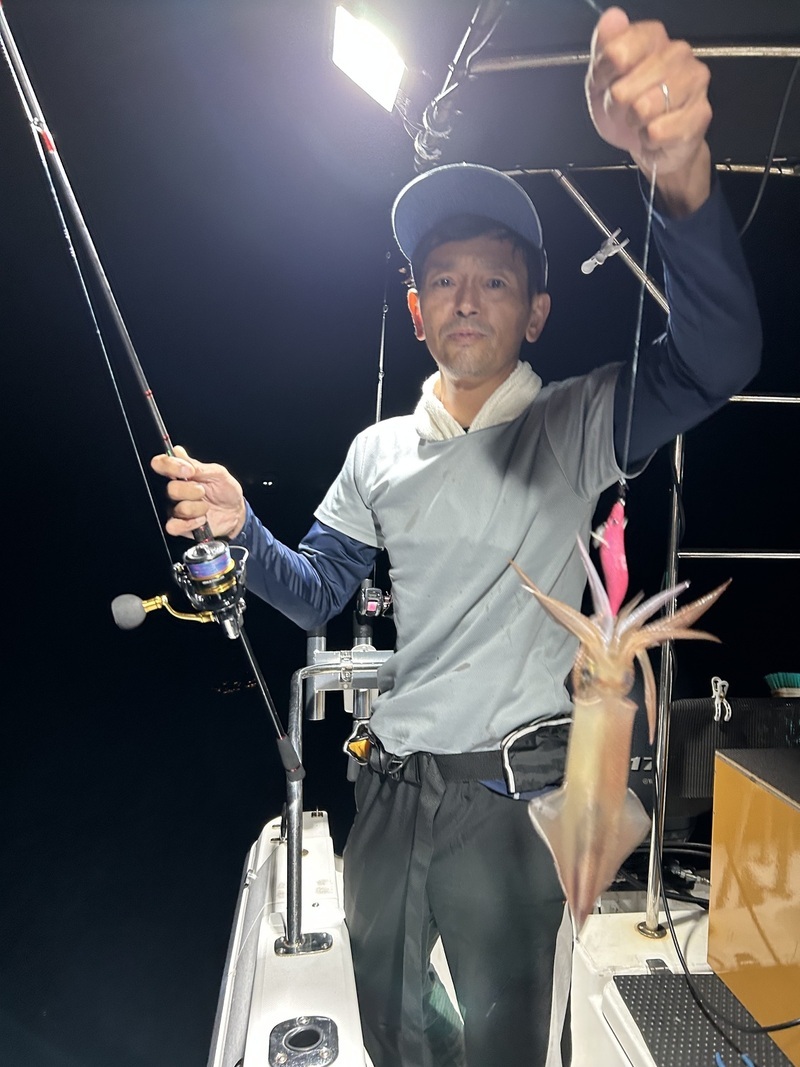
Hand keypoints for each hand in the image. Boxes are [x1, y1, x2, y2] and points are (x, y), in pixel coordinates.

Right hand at [150, 445, 246, 539]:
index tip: (189, 471)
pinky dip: (190, 523)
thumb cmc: (225, 490)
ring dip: (197, 508)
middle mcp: (176, 489)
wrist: (235, 513)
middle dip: (192, 491)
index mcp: (181, 473)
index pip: (161, 464)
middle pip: (170, 488)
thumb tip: (178, 453)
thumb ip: (198, 465)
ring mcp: (175, 507)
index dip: (171, 466)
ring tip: (206, 506)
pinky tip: (201, 519)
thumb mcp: (218, 473)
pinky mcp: (179, 525)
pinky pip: (173, 526)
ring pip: (177, 508)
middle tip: (203, 491)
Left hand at [586, 7, 711, 212]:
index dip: (603, 77)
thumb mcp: (602, 80)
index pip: (617, 52)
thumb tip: (612, 17)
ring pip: (644, 108)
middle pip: (625, 88)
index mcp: (653, 38)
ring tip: (640, 120)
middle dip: (617, 106)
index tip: (605, 84)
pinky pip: (658, 132)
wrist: (648, 144)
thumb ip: (603, 48)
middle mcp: (678, 53)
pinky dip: (648, 140)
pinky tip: (655, 134)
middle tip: (625, 108)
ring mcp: (693, 82)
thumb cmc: (626, 110)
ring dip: (634, 123)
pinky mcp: (700, 114)